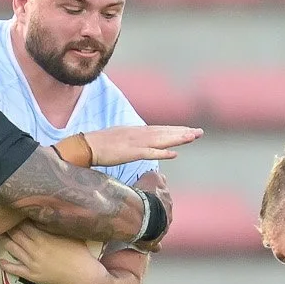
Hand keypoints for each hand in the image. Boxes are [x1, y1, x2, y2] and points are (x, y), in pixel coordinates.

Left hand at [0, 224, 107, 283]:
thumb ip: (56, 226)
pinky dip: (5, 265)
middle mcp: (34, 249)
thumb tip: (48, 214)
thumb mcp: (70, 234)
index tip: (13, 213)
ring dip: (5, 241)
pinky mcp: (32, 275)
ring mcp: (31, 263)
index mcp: (43, 237)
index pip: (24, 224)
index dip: (18, 219)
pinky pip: (15, 269)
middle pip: (16, 235)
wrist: (83, 275)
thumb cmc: (80, 253)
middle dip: (8, 227)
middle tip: (2, 222)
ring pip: (13, 249)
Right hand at [83, 125, 200, 165]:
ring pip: (161, 140)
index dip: (175, 130)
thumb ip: (130, 141)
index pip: (159, 130)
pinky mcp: (130, 152)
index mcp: (135, 131)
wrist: (84, 146)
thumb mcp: (118, 140)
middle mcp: (138, 134)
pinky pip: (149, 153)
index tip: (189, 131)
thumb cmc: (98, 145)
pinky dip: (161, 153)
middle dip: (182, 132)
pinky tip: (173, 154)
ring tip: (192, 137)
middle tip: (199, 132)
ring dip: (177, 138)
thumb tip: (140, 145)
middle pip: (164, 132)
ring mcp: (135, 143)